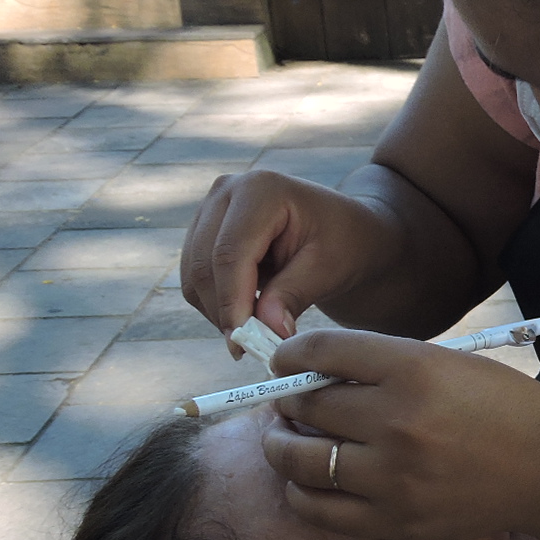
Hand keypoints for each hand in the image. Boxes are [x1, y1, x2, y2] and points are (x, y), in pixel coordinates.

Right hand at [180, 170, 392, 354]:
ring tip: (256, 333)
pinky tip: (248, 314)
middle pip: (205, 265)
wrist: (345, 232)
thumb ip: (293, 296)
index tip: (242, 344)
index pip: (230, 253)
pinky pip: (195, 278)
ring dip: (219, 312)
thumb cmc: (345, 244)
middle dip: (224, 313)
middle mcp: (227, 191)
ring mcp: (211, 209)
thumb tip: (264, 331)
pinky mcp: (204, 231)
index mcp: (261, 189)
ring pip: (194, 276)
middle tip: (250, 350)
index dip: (231, 302)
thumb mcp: (328, 269)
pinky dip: (217, 304)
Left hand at [258, 327, 539, 539]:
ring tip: (287, 442)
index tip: (284, 363)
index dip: (289, 356)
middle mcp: (397, 421)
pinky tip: (307, 481)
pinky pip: (317, 509)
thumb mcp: (446, 363)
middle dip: (286, 402)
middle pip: (304, 406)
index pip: (320, 353)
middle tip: (288, 404)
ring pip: (298, 461)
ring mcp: (393, 477)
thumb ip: (381, 365)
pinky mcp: (394, 521)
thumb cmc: (499, 407)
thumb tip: (309, 376)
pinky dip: (300, 493)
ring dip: (280, 447)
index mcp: (413, 369)